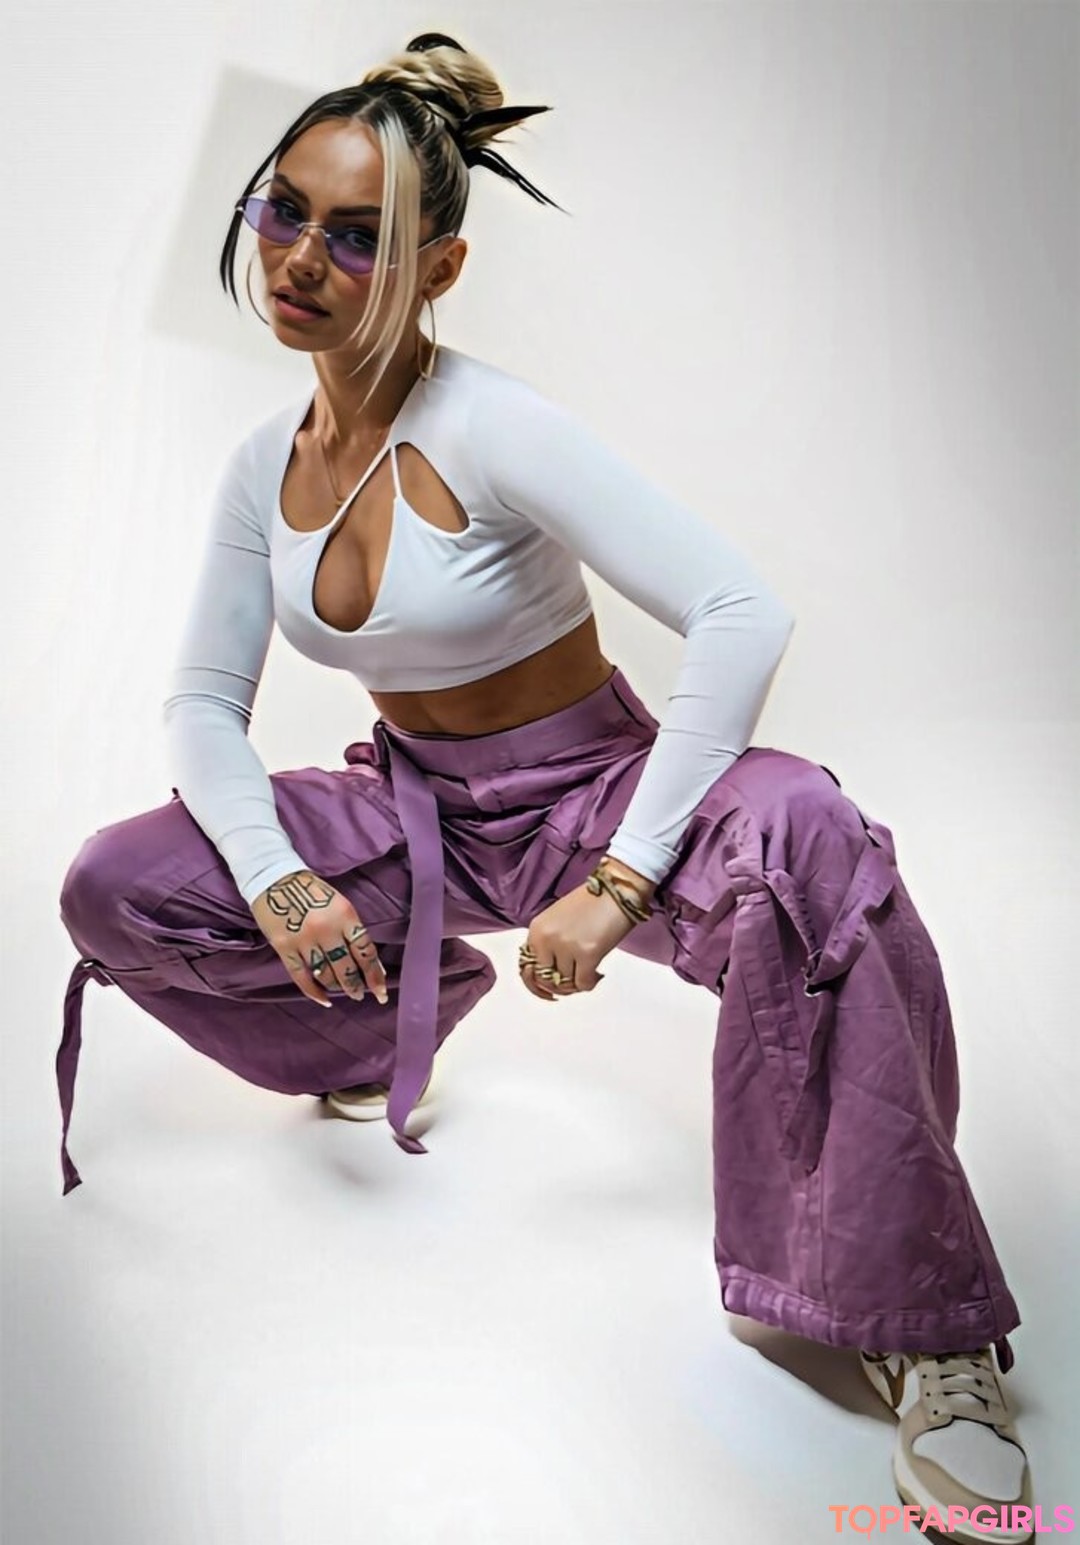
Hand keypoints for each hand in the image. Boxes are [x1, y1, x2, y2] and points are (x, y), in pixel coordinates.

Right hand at [250, 869, 387, 1009]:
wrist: (274, 877)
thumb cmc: (312, 891)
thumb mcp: (340, 904)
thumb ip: (353, 932)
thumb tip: (371, 964)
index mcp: (345, 914)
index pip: (365, 951)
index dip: (375, 974)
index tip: (381, 991)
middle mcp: (326, 929)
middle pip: (346, 967)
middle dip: (356, 986)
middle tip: (360, 994)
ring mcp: (304, 940)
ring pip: (326, 975)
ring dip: (337, 986)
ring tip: (342, 990)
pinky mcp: (284, 948)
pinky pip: (301, 977)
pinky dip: (314, 992)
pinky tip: (324, 999)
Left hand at [519, 880, 639, 1001]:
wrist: (617, 889)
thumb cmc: (591, 902)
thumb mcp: (557, 919)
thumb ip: (548, 942)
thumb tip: (551, 972)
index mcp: (536, 929)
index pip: (527, 968)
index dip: (536, 984)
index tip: (548, 991)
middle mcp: (547, 939)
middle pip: (546, 979)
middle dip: (560, 986)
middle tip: (574, 981)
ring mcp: (566, 947)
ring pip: (566, 984)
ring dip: (578, 982)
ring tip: (589, 971)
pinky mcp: (587, 954)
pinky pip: (583, 984)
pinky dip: (590, 982)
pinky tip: (598, 972)